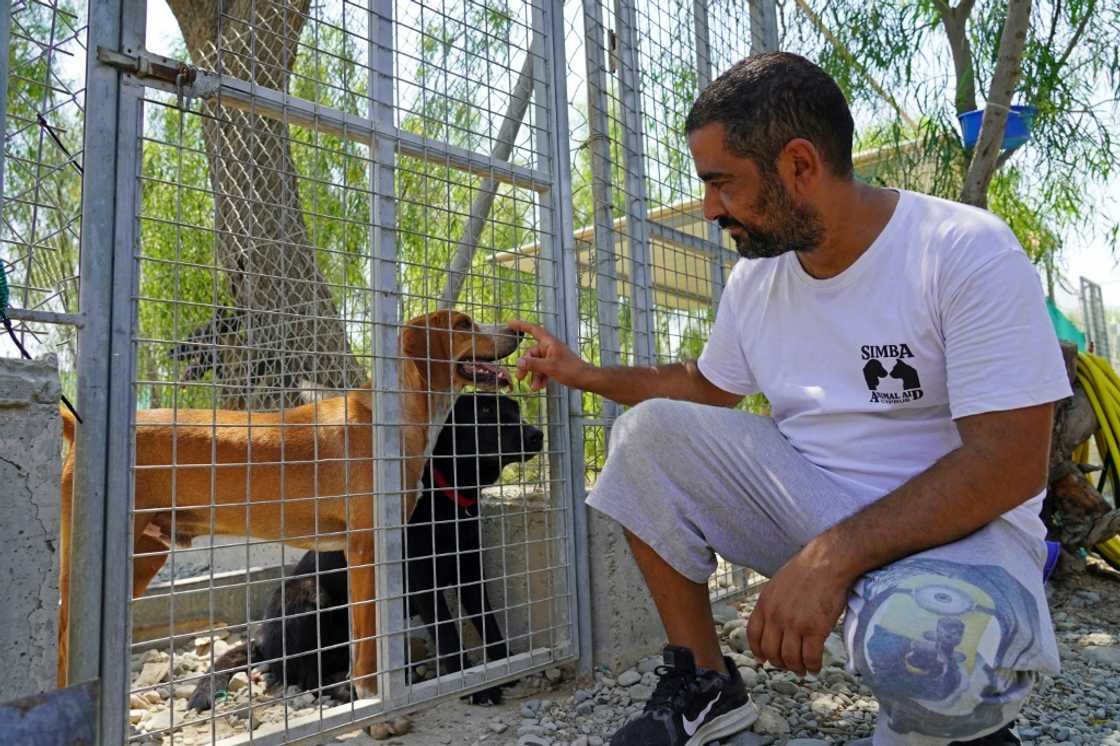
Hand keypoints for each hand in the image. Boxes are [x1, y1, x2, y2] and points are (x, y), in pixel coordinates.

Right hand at [507, 319, 590, 391]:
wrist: (585, 379)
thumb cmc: (570, 370)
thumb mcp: (549, 367)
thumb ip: (533, 364)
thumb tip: (519, 362)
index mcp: (549, 342)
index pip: (533, 330)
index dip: (521, 325)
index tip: (510, 323)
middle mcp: (550, 347)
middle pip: (531, 354)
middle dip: (526, 366)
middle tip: (520, 377)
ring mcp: (552, 356)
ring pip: (537, 364)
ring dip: (534, 375)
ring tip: (533, 388)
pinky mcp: (555, 365)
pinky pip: (543, 369)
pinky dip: (540, 378)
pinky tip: (539, 387)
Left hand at [747, 540, 850, 675]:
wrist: (827, 562)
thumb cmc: (806, 571)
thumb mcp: (777, 585)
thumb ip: (771, 604)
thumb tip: (770, 623)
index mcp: (764, 604)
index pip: (753, 635)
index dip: (757, 651)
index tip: (763, 660)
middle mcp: (776, 616)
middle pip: (771, 651)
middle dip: (779, 663)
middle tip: (788, 666)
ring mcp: (795, 624)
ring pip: (790, 658)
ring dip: (796, 668)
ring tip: (803, 669)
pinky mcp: (815, 630)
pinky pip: (810, 657)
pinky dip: (812, 666)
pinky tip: (815, 667)